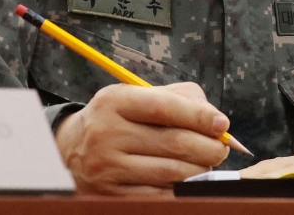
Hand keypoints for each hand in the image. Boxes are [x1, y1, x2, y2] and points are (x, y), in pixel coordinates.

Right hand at [55, 82, 229, 195]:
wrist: (70, 150)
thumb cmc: (118, 119)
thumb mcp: (135, 97)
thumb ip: (176, 99)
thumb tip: (216, 121)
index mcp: (114, 102)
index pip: (164, 108)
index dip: (199, 116)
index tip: (223, 124)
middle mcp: (107, 133)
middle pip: (172, 142)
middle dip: (207, 147)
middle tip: (221, 149)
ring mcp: (107, 168)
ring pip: (170, 172)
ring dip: (199, 170)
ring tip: (207, 163)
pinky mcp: (110, 195)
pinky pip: (159, 194)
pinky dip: (181, 189)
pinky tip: (188, 181)